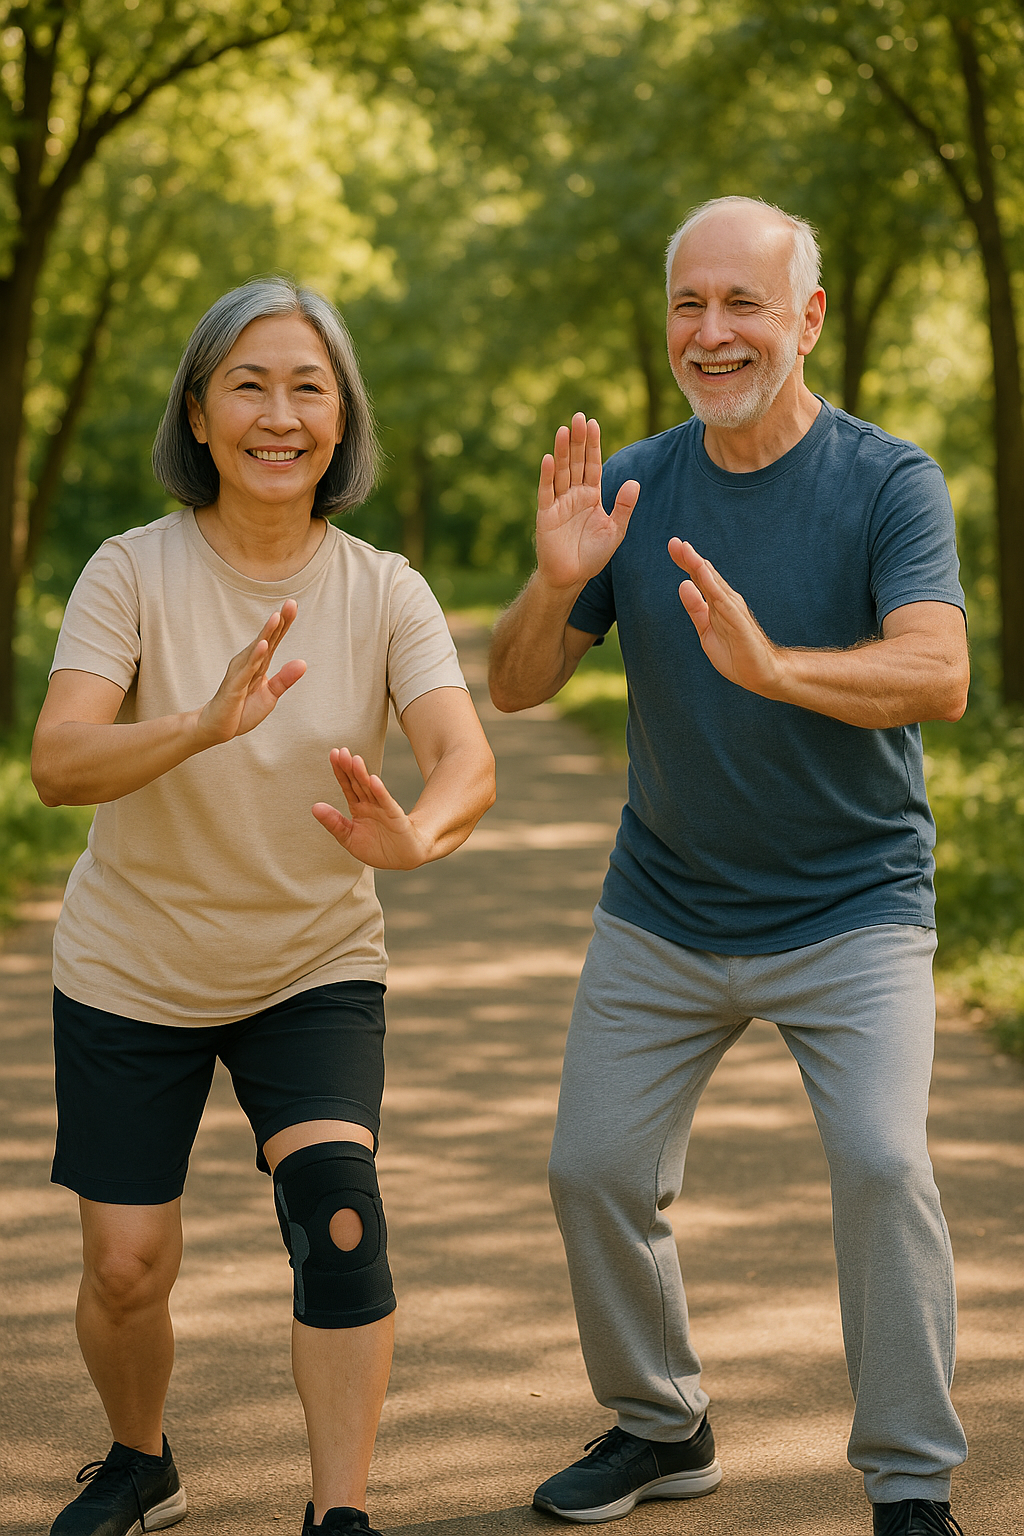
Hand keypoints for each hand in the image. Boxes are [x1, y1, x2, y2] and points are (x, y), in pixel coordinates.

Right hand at [196, 600, 306, 744]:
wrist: (218, 728)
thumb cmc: (242, 709)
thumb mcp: (270, 695)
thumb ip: (285, 679)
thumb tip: (303, 662)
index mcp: (259, 664)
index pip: (274, 640)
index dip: (284, 623)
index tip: (293, 605)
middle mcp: (249, 663)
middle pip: (266, 639)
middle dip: (278, 621)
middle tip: (291, 603)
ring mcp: (240, 673)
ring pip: (256, 650)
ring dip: (266, 633)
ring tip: (277, 617)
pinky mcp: (234, 686)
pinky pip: (246, 669)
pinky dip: (255, 656)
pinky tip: (263, 645)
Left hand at [312, 748, 431, 868]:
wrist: (403, 860)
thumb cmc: (377, 849)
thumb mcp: (349, 838)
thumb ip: (333, 823)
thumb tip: (314, 806)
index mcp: (359, 808)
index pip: (347, 786)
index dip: (340, 771)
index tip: (333, 755)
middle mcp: (371, 805)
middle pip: (358, 783)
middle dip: (349, 768)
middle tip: (341, 752)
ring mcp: (383, 810)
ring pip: (371, 790)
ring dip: (363, 775)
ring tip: (355, 760)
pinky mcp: (395, 818)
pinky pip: (387, 803)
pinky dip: (380, 792)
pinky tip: (373, 781)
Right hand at [536, 412, 639, 589]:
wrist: (571, 577)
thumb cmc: (592, 556)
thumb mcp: (615, 531)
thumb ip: (623, 507)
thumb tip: (634, 482)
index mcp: (591, 496)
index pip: (593, 465)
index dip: (593, 445)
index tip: (593, 423)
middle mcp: (574, 495)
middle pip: (577, 462)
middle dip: (578, 440)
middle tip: (578, 417)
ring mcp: (559, 503)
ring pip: (562, 472)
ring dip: (563, 451)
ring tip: (564, 430)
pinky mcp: (546, 515)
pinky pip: (546, 492)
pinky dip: (547, 476)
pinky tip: (549, 459)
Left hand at [669, 538, 783, 697]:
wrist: (760, 673)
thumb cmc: (735, 652)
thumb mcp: (705, 629)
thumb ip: (695, 608)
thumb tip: (683, 585)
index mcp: (716, 603)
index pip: (699, 578)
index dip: (686, 562)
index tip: (673, 545)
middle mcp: (726, 601)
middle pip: (705, 575)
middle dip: (690, 558)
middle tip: (674, 542)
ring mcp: (733, 610)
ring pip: (714, 584)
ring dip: (700, 566)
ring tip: (686, 551)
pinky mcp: (738, 622)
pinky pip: (723, 602)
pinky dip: (713, 587)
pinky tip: (703, 575)